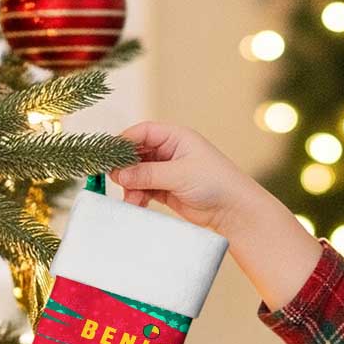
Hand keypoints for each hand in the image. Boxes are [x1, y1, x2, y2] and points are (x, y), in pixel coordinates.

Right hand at [108, 121, 259, 238]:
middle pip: (137, 154)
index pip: (142, 133)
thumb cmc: (215, 183)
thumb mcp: (179, 175)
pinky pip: (145, 189)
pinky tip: (137, 204)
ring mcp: (168, 171)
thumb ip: (147, 174)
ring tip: (131, 200)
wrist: (234, 211)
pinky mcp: (168, 190)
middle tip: (115, 180)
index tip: (110, 156)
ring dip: (131, 186)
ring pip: (139, 174)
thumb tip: (119, 174)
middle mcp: (170, 151)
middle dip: (125, 168)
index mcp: (176, 137)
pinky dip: (138, 196)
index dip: (124, 142)